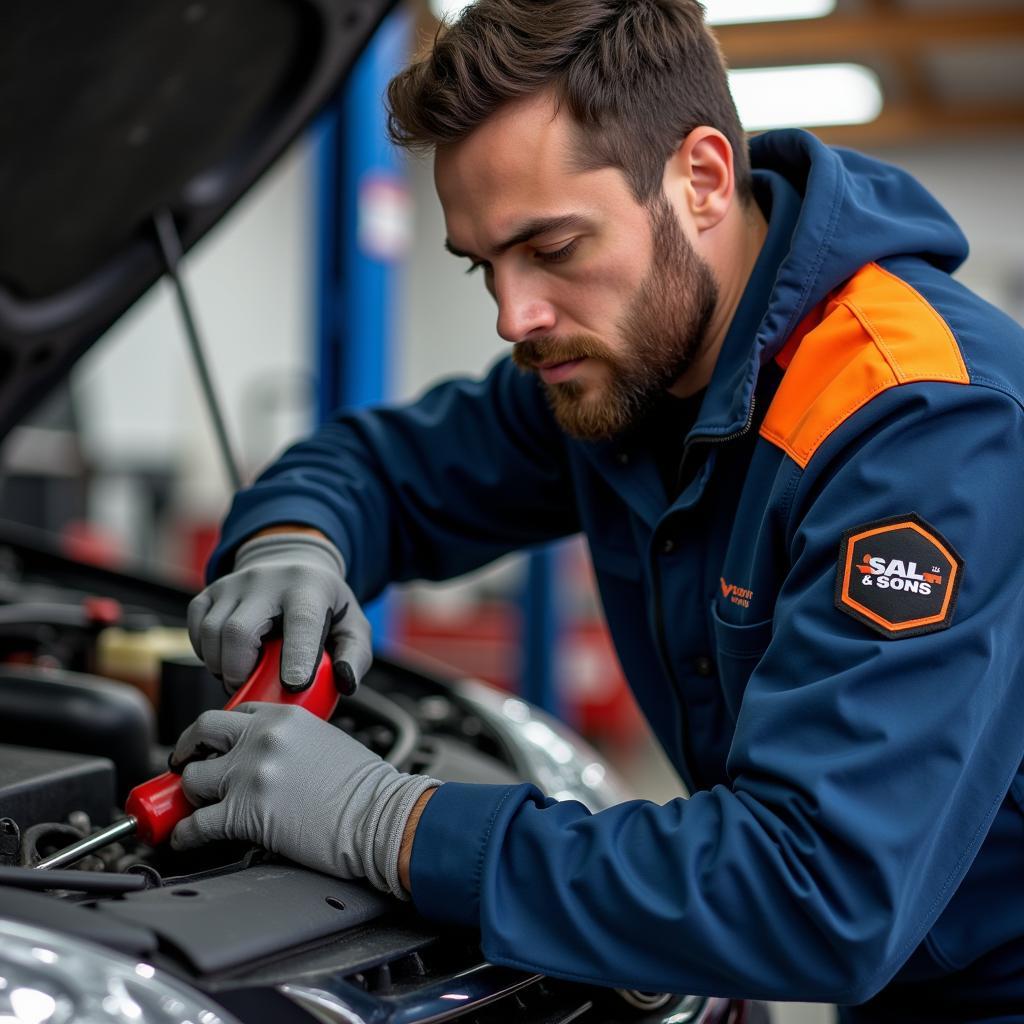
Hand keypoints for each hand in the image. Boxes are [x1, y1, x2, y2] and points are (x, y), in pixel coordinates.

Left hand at [170, 703, 438, 897]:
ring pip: (192, 779)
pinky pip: (195, 824)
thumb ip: (291, 739)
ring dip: (189, 795)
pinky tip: (185, 838)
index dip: (220, 731)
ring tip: (193, 807)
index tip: (214, 743)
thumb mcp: (326, 740)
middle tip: (185, 764)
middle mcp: (261, 738)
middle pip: (201, 731)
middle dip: (188, 749)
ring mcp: (249, 774)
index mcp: (284, 716)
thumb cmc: (365, 787)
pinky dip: (184, 835)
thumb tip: (268, 757)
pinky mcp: (243, 814)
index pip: (236, 712)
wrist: (379, 817)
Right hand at [187, 530, 371, 692]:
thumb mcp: (352, 625)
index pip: (300, 622)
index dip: (296, 656)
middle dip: (240, 670)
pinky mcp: (210, 591)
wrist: (292, 565)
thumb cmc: (324, 605)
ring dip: (222, 666)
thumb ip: (356, 655)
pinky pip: (196, 631)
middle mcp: (266, 581)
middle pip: (239, 630)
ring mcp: (234, 584)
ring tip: (242, 674)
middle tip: (252, 686)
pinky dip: (206, 654)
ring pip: (212, 633)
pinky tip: (227, 659)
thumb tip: (344, 682)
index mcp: (307, 587)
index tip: (294, 686)